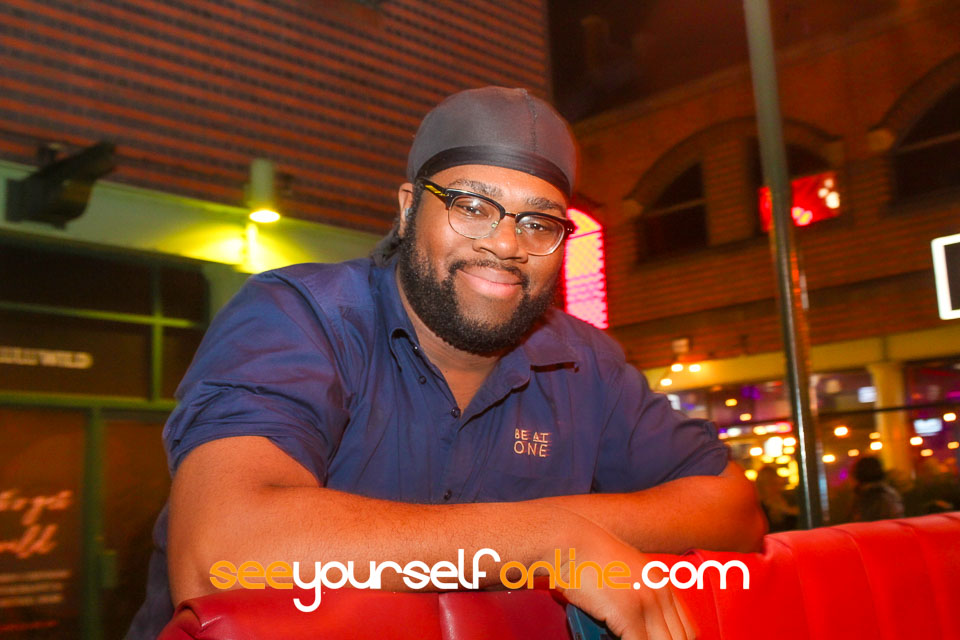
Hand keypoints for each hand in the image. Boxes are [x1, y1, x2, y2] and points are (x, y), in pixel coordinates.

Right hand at [554, 532, 696, 639]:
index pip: (687, 628)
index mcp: (661, 583)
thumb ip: (637, 595)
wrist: (571, 543)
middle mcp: (659, 592)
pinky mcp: (628, 614)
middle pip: (679, 638)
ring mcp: (646, 603)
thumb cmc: (587, 556)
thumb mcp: (623, 572)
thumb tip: (638, 624)